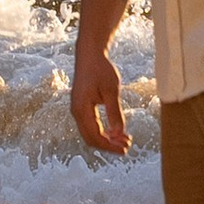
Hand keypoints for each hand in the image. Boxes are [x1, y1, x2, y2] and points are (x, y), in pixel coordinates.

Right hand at [70, 42, 130, 156]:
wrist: (89, 54)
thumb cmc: (100, 69)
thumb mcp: (111, 90)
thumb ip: (114, 112)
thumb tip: (119, 132)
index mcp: (82, 109)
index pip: (95, 136)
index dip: (110, 145)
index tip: (125, 149)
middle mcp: (76, 112)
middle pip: (91, 138)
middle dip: (108, 145)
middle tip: (126, 146)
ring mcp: (77, 109)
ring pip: (90, 133)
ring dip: (106, 139)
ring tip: (124, 139)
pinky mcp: (81, 107)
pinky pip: (90, 125)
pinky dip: (102, 131)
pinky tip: (115, 131)